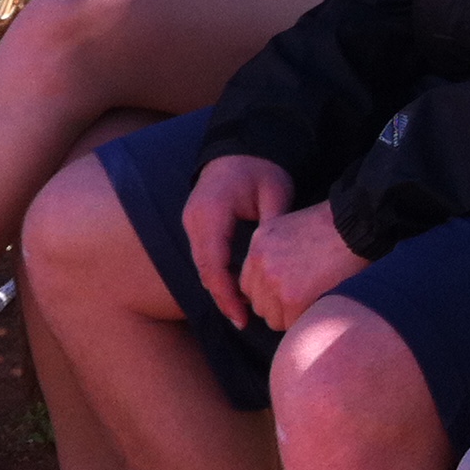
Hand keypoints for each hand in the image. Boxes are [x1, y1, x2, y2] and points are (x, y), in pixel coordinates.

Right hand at [181, 155, 292, 328]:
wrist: (243, 147)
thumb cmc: (263, 169)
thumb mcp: (275, 194)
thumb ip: (274, 227)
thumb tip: (277, 266)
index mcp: (211, 212)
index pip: (214, 264)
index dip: (227, 295)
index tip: (243, 317)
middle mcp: (194, 219)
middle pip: (204, 270)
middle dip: (222, 298)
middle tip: (244, 322)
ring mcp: (191, 221)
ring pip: (202, 265)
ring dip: (219, 288)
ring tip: (241, 313)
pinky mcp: (196, 224)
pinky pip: (204, 256)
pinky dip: (217, 274)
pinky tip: (235, 290)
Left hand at [238, 199, 367, 331]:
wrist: (359, 226)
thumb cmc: (335, 227)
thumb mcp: (292, 229)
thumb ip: (274, 254)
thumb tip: (270, 285)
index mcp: (260, 243)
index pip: (250, 283)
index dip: (270, 290)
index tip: (291, 288)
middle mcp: (261, 262)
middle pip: (258, 302)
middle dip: (278, 305)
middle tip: (307, 294)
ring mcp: (273, 281)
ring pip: (272, 318)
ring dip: (290, 315)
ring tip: (315, 297)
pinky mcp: (291, 299)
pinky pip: (289, 325)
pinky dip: (304, 319)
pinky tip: (320, 302)